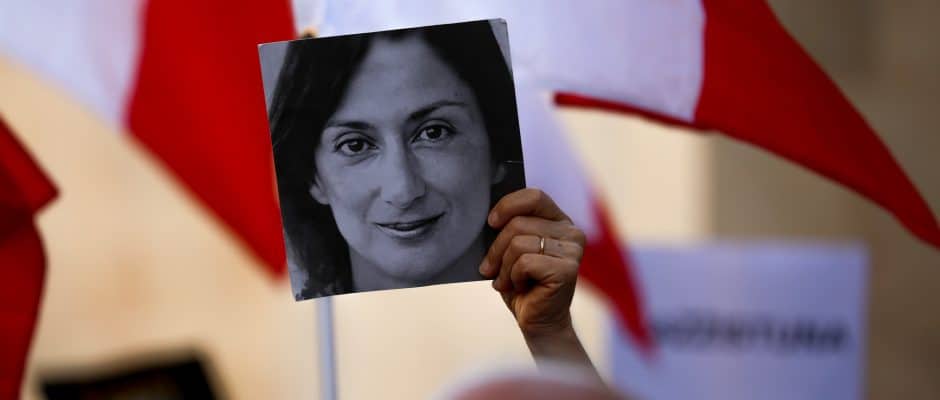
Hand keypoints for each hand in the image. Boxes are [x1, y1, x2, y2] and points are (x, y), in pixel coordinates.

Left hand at [478, 188, 602, 382]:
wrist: (539, 322)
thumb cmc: (524, 285)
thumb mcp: (513, 250)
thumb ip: (510, 229)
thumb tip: (490, 217)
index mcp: (559, 221)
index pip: (534, 196)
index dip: (508, 205)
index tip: (491, 222)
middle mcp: (572, 232)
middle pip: (518, 223)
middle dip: (496, 249)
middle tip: (490, 269)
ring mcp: (573, 251)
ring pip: (518, 243)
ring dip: (504, 267)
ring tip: (508, 281)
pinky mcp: (568, 270)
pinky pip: (524, 263)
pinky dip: (513, 277)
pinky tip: (521, 288)